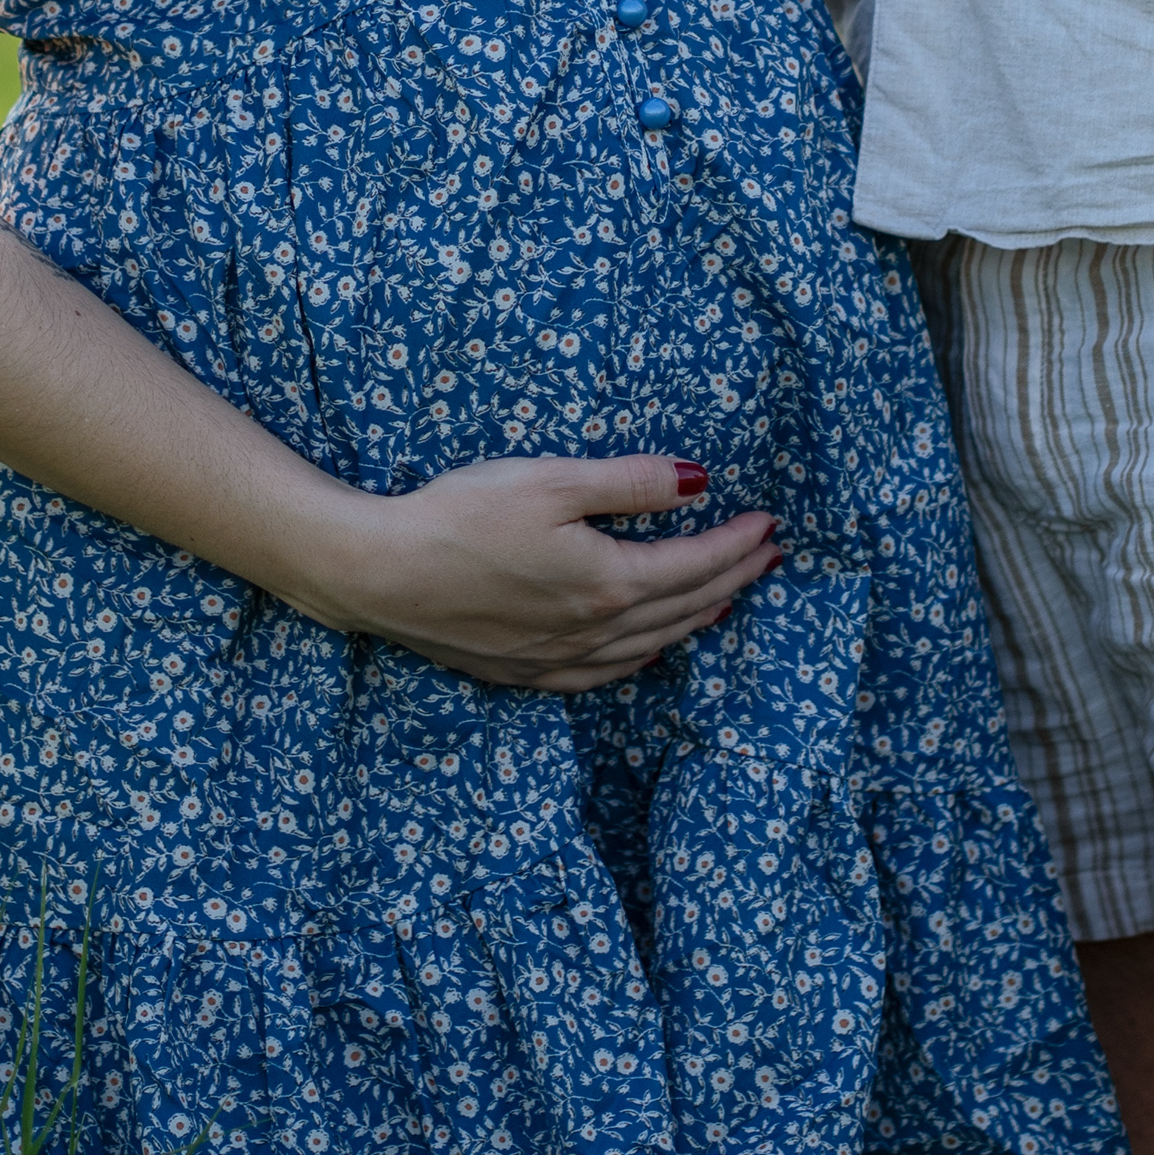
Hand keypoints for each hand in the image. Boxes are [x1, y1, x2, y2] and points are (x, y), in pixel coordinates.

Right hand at [309, 455, 778, 693]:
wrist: (383, 574)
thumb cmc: (463, 515)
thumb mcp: (553, 479)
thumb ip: (631, 483)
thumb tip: (699, 481)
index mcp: (609, 581)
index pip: (695, 564)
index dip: (738, 543)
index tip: (770, 525)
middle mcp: (595, 631)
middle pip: (683, 607)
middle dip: (733, 580)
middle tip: (769, 559)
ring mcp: (559, 658)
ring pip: (650, 645)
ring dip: (696, 620)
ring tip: (727, 600)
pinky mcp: (524, 672)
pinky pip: (605, 675)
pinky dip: (642, 659)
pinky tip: (647, 651)